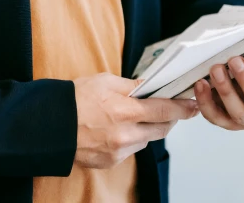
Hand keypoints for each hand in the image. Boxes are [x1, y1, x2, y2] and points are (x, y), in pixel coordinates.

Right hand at [73, 72, 198, 169]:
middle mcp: (125, 134)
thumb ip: (130, 85)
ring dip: (148, 129)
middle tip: (171, 109)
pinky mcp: (111, 161)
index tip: (192, 105)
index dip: (181, 108)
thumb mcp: (104, 81)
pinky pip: (130, 149)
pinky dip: (131, 138)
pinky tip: (119, 128)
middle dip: (168, 119)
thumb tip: (148, 87)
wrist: (50, 125)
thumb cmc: (75, 99)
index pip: (163, 110)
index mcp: (125, 111)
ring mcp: (119, 151)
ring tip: (136, 116)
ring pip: (146, 140)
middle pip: (161, 129)